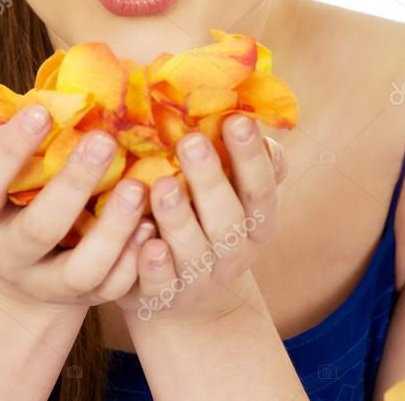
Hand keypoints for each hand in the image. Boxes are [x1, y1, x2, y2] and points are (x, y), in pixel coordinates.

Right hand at [0, 104, 157, 313]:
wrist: (20, 263)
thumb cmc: (14, 188)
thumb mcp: (2, 163)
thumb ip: (20, 134)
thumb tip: (59, 93)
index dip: (10, 150)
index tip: (42, 111)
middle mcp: (7, 254)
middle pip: (39, 228)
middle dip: (73, 184)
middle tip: (104, 141)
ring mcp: (44, 283)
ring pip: (80, 269)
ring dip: (113, 229)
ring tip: (138, 187)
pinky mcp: (82, 298)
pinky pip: (111, 288)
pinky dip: (134, 260)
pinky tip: (152, 228)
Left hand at [113, 114, 286, 326]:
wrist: (189, 298)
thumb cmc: (208, 219)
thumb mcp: (234, 192)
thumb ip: (241, 156)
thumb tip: (244, 106)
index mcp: (256, 220)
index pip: (260, 187)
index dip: (251, 156)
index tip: (237, 119)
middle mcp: (234, 252)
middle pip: (228, 218)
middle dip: (211, 179)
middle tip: (191, 141)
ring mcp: (199, 279)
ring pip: (193, 252)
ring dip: (178, 219)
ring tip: (161, 186)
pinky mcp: (164, 298)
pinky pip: (161, 286)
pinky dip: (153, 267)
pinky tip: (144, 242)